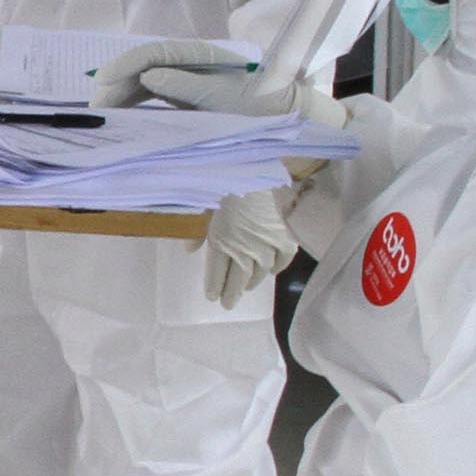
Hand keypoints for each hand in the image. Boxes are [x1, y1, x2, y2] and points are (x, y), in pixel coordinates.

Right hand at [95, 41, 285, 113]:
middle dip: (117, 83)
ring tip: (101, 114)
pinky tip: (120, 114)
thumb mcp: (222, 97)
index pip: (153, 54)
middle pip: (143, 66)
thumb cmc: (257, 103)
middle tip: (96, 107)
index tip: (104, 80)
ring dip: (122, 94)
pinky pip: (152, 94)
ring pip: (143, 80)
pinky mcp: (184, 92)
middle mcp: (187, 61)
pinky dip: (134, 103)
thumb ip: (185, 86)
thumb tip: (148, 76)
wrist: (282, 111)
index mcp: (197, 55)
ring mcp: (184, 76)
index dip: (126, 64)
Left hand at [201, 186, 292, 307]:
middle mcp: (244, 249)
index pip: (217, 273)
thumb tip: (189, 250)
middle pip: (238, 278)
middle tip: (228, 305)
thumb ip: (197, 229)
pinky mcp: (286, 238)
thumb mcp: (205, 202)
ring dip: (252, 282)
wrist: (260, 170)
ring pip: (260, 272)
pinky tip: (272, 272)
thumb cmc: (227, 181)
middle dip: (232, 293)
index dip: (215, 286)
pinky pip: (283, 258)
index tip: (212, 297)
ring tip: (246, 289)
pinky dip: (278, 267)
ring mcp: (267, 245)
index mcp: (222, 240)